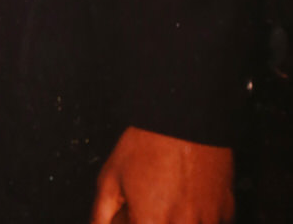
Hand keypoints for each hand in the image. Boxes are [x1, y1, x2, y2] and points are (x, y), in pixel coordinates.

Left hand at [90, 127, 233, 223]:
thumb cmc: (148, 142)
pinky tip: (189, 195)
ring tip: (170, 196)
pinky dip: (200, 216)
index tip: (134, 217)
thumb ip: (101, 214)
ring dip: (180, 219)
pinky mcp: (227, 211)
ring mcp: (208, 221)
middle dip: (155, 220)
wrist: (184, 116)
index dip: (135, 222)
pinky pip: (212, 222)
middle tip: (152, 204)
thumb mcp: (111, 177)